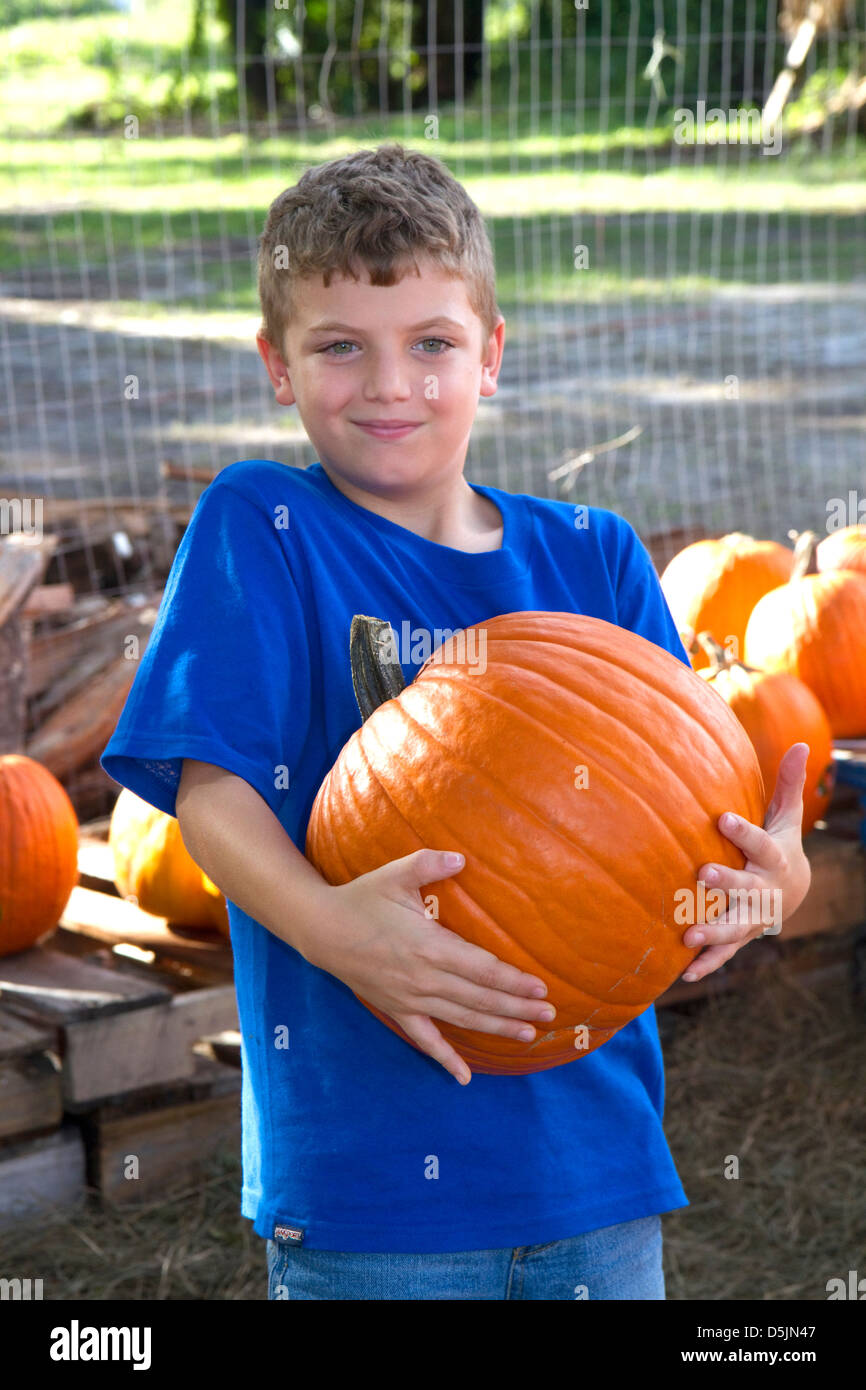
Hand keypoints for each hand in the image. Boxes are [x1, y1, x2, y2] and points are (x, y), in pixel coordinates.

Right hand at [307, 847, 554, 1084]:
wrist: (322, 930)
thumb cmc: (363, 899)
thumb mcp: (395, 874)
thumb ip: (429, 864)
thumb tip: (461, 859)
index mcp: (429, 946)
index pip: (482, 970)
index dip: (513, 982)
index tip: (540, 989)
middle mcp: (424, 978)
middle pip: (480, 999)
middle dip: (517, 1009)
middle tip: (550, 1015)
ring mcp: (410, 999)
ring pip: (462, 1019)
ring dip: (497, 1028)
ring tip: (528, 1035)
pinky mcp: (397, 1010)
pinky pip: (425, 1039)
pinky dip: (446, 1059)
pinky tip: (464, 1078)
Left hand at [680, 742, 812, 981]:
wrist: (792, 891)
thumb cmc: (779, 844)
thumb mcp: (785, 816)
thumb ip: (787, 783)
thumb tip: (802, 744)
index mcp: (773, 858)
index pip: (759, 843)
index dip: (743, 832)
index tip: (722, 818)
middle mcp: (764, 890)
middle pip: (747, 888)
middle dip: (727, 883)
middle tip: (702, 874)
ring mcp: (753, 917)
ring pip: (735, 926)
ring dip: (713, 931)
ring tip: (688, 934)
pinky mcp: (741, 936)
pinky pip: (725, 953)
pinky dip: (707, 963)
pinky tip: (683, 973)